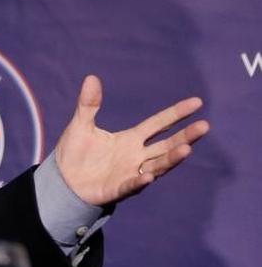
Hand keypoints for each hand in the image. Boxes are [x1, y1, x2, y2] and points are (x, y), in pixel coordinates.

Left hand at [54, 75, 209, 205]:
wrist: (62, 180)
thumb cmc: (75, 152)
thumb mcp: (81, 124)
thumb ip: (88, 104)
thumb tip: (91, 77)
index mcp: (130, 139)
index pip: (159, 124)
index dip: (176, 114)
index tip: (197, 102)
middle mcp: (136, 156)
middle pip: (166, 145)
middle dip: (185, 136)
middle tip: (205, 126)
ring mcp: (129, 173)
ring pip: (157, 166)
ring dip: (171, 158)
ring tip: (186, 149)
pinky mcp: (117, 188)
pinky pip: (131, 185)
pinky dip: (139, 181)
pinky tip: (148, 176)